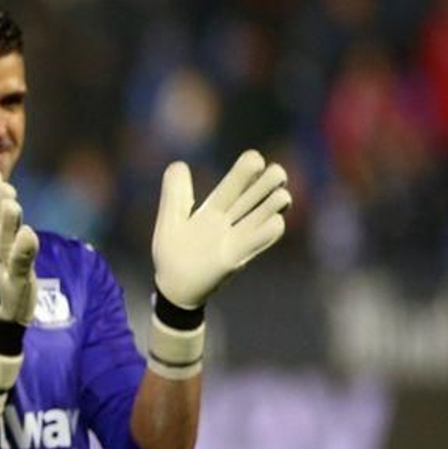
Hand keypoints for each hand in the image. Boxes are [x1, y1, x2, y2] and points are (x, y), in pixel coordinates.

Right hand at [0, 169, 38, 324]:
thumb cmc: (0, 276)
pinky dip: (22, 251)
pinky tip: (28, 234)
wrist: (2, 316)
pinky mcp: (16, 285)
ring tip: (12, 204)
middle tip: (2, 184)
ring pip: (3, 246)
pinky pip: (19, 266)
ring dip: (7, 225)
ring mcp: (1, 272)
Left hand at [151, 149, 290, 309]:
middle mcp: (232, 219)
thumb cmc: (172, 253)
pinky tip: (272, 222)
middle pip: (262, 189)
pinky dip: (272, 227)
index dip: (249, 167)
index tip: (254, 160)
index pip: (239, 179)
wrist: (173, 288)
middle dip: (273, 176)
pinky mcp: (239, 256)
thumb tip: (180, 163)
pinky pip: (266, 237)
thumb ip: (174, 193)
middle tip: (275, 175)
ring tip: (278, 198)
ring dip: (277, 200)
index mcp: (215, 206)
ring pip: (271, 210)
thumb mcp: (169, 220)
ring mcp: (239, 237)